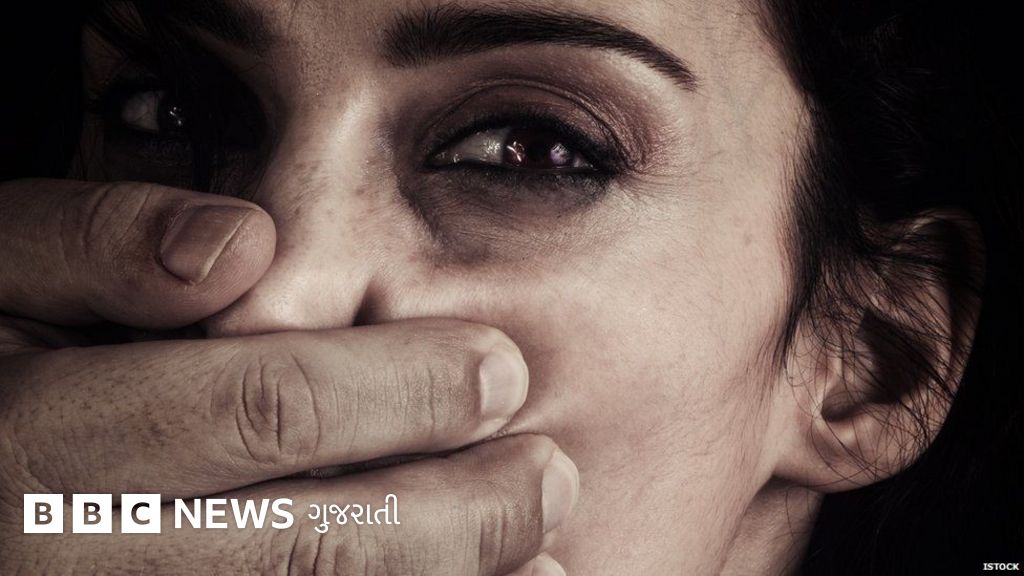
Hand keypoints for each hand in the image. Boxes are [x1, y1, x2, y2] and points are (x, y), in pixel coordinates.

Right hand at [0, 179, 577, 574]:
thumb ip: (96, 245)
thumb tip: (247, 249)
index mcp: (41, 441)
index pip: (263, 411)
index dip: (402, 393)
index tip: (500, 369)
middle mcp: (74, 563)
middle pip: (316, 548)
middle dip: (460, 518)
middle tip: (550, 476)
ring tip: (544, 562)